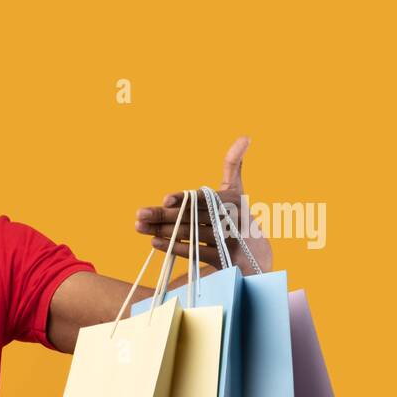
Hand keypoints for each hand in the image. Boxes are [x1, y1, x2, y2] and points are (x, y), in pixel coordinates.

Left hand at [133, 136, 272, 274]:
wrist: (257, 258)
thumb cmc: (239, 219)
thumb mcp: (238, 193)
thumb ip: (234, 167)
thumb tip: (244, 136)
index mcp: (233, 200)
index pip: (203, 198)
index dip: (184, 199)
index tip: (165, 199)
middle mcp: (232, 219)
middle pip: (191, 216)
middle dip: (162, 215)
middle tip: (139, 215)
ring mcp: (228, 240)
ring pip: (190, 233)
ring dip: (163, 230)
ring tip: (140, 227)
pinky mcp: (224, 260)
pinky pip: (195, 253)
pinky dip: (174, 247)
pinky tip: (154, 242)